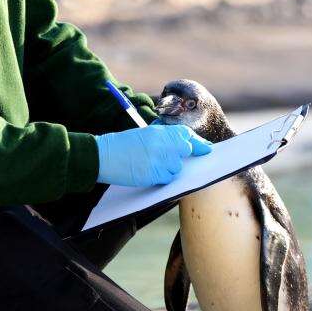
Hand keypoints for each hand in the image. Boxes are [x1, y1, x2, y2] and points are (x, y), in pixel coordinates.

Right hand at [95, 124, 212, 186]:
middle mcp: (164, 144)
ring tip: (150, 164)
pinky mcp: (155, 175)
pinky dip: (161, 178)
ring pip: (177, 168)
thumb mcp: (145, 133)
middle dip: (182, 156)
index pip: (186, 135)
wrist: (104, 155)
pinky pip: (167, 179)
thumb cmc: (122, 144)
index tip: (207, 148)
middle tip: (172, 158)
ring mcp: (160, 160)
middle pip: (186, 151)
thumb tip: (183, 142)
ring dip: (169, 169)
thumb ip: (164, 137)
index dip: (198, 143)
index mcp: (161, 131)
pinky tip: (147, 171)